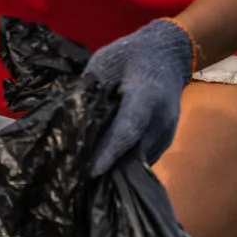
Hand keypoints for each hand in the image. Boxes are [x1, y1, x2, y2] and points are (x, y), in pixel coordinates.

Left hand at [84, 19, 195, 176]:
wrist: (167, 56)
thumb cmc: (131, 56)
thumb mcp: (105, 62)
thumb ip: (90, 90)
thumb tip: (69, 118)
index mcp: (148, 95)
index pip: (129, 128)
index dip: (109, 152)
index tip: (90, 172)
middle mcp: (162, 119)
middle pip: (132, 152)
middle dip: (106, 168)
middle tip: (77, 180)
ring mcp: (166, 134)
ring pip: (136, 161)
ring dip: (114, 170)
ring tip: (86, 177)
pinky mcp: (164, 144)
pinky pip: (141, 160)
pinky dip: (122, 164)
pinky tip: (102, 166)